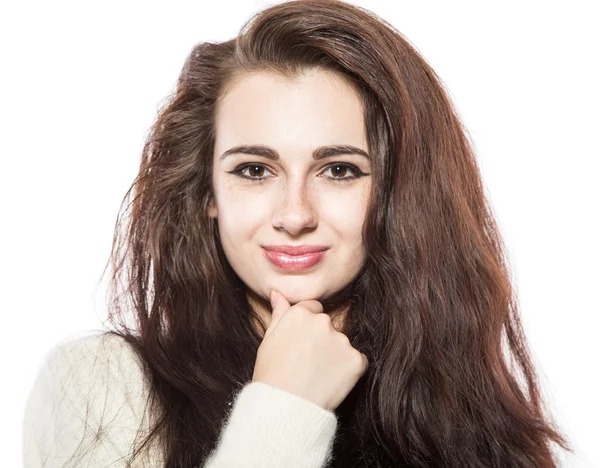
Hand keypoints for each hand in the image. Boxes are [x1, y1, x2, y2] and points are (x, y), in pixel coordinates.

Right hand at [252, 289, 368, 411]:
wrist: (285, 407)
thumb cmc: (272, 375)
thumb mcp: (268, 341)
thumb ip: (278, 315)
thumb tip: (278, 294)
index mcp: (300, 314)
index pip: (312, 309)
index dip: (306, 328)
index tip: (301, 345)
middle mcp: (323, 321)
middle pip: (327, 326)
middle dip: (321, 340)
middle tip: (306, 364)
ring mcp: (341, 340)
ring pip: (341, 344)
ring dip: (334, 356)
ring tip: (316, 376)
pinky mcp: (356, 360)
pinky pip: (357, 361)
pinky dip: (348, 371)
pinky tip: (331, 382)